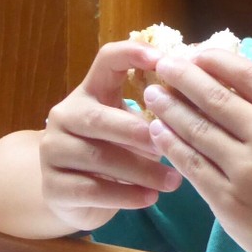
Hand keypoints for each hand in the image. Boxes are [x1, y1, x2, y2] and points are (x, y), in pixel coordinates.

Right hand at [39, 40, 182, 231]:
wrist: (70, 194)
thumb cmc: (114, 151)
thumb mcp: (131, 127)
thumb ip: (154, 114)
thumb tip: (199, 104)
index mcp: (90, 91)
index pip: (106, 60)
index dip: (132, 53)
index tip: (162, 59)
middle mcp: (66, 116)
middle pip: (98, 117)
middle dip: (136, 131)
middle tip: (169, 143)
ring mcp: (53, 151)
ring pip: (98, 157)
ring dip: (141, 170)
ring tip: (174, 181)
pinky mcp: (53, 187)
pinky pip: (92, 190)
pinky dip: (125, 195)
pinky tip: (150, 198)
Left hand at [145, 49, 251, 251]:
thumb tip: (226, 85)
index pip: (248, 75)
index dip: (217, 60)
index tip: (195, 52)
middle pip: (215, 98)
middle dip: (183, 77)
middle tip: (162, 64)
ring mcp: (247, 172)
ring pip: (197, 130)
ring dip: (170, 108)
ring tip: (154, 95)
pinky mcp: (229, 203)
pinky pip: (192, 166)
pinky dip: (172, 145)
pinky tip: (159, 132)